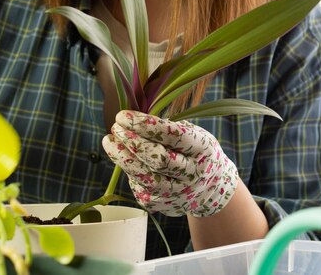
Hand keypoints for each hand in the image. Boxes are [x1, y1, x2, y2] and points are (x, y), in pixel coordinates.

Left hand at [102, 111, 238, 216]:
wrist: (211, 186)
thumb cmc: (195, 151)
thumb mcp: (193, 133)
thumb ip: (168, 128)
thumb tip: (132, 120)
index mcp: (203, 148)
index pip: (174, 136)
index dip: (146, 125)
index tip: (124, 116)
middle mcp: (193, 173)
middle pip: (159, 159)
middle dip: (132, 141)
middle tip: (115, 127)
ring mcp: (179, 192)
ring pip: (146, 178)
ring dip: (123, 158)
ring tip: (109, 142)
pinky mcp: (164, 205)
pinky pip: (141, 189)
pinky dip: (130, 173)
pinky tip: (125, 160)